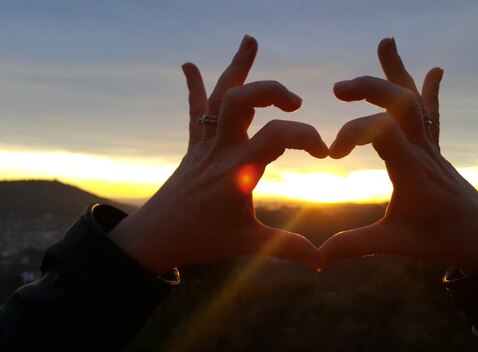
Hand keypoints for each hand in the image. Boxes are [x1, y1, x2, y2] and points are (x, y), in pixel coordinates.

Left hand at [109, 35, 326, 273]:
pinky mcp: (194, 147)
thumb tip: (321, 262)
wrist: (154, 238)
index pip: (277, 135)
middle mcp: (220, 149)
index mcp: (238, 170)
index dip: (306, 136)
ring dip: (236, 68)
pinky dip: (194, 87)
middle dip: (271, 90)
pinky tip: (187, 65)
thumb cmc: (200, 240)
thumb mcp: (247, 243)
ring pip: (218, 97)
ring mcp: (205, 145)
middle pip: (241, 101)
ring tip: (249, 40)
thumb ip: (286, 248)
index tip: (323, 153)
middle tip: (295, 99)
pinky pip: (194, 112)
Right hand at [319, 38, 477, 274]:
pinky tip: (435, 70)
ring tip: (386, 43)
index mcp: (412, 170)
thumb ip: (355, 245)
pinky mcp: (434, 150)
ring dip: (398, 72)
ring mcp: (430, 147)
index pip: (382, 130)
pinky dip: (430, 89)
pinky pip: (432, 113)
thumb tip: (318, 258)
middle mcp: (423, 151)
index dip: (351, 132)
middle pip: (400, 102)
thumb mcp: (395, 243)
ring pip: (416, 99)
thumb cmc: (441, 240)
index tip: (330, 154)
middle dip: (369, 88)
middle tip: (339, 88)